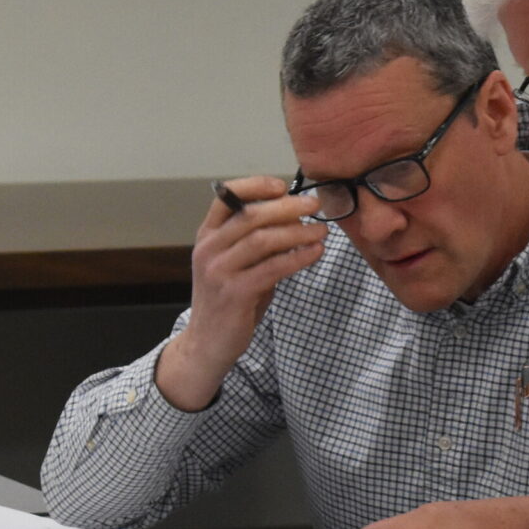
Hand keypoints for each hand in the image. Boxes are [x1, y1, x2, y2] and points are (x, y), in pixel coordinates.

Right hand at [155, 177, 327, 411]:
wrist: (207, 344)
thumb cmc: (228, 299)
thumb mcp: (238, 264)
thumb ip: (259, 242)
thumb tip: (296, 218)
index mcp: (207, 236)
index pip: (225, 197)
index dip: (255, 186)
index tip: (282, 185)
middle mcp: (208, 249)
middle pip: (249, 215)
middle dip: (286, 207)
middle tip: (314, 205)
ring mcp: (218, 271)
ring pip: (262, 240)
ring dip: (297, 232)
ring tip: (321, 231)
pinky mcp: (234, 293)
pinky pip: (272, 268)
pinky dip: (298, 257)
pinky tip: (315, 253)